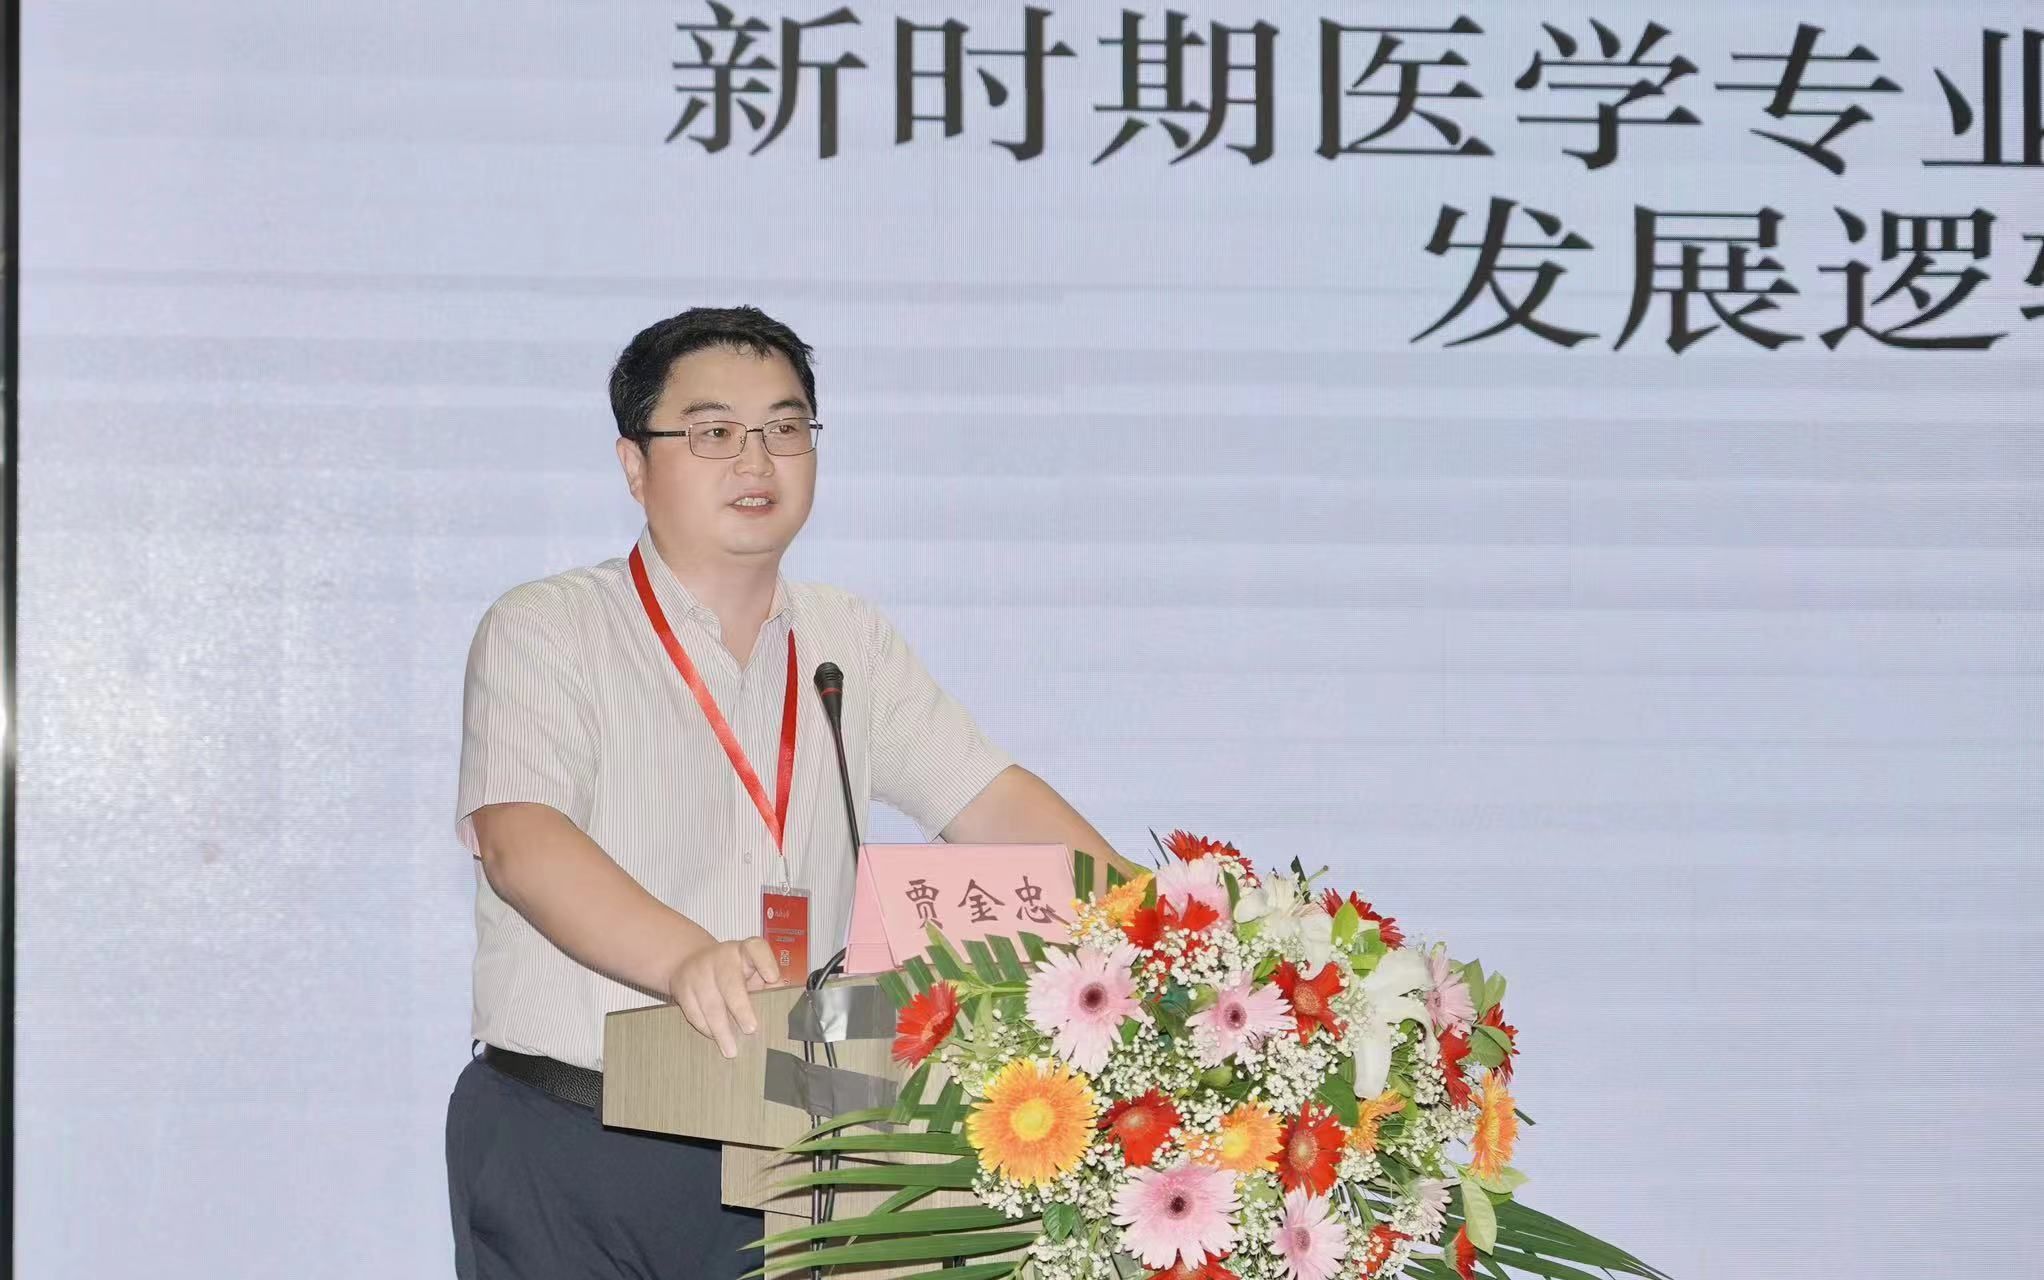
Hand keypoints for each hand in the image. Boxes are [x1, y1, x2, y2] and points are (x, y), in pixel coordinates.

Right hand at [666, 937, 784, 1058]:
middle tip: (751, 1029)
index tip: (772, 978)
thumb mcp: (752, 971)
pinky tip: (714, 1039)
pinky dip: (705, 1028)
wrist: (690, 961)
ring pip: (710, 1003)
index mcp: (745, 951)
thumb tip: (785, 1008)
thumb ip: (768, 986)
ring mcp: (699, 971)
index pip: (756, 949)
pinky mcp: (682, 988)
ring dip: (721, 1030)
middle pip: (730, 982)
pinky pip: (694, 1012)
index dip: (765, 962)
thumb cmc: (733, 972)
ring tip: (731, 1051)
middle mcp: (722, 957)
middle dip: (740, 1008)